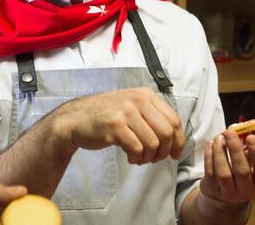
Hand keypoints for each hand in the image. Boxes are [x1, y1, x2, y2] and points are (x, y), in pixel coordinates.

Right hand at [54, 87, 184, 163]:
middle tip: (154, 159)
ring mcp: (125, 112)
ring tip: (139, 158)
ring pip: (153, 143)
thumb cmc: (105, 116)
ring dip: (149, 157)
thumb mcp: (130, 107)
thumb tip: (176, 138)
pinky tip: (130, 157)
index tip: (175, 154)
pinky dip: (136, 158)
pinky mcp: (115, 126)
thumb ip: (151, 115)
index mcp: (145, 94)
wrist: (75, 119)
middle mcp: (137, 100)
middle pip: (166, 133)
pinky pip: (137, 148)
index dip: (179, 141)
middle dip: (164, 152)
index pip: (174, 119)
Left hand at [200, 128, 254, 204]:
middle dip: (235, 149)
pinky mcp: (213, 189)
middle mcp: (247, 192)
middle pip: (242, 170)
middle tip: (229, 132)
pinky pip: (210, 171)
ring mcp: (229, 193)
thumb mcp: (253, 159)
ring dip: (219, 151)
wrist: (224, 192)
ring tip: (218, 137)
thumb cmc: (243, 170)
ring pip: (223, 172)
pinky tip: (211, 144)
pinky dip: (209, 155)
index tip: (250, 136)